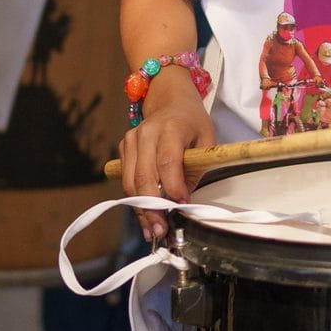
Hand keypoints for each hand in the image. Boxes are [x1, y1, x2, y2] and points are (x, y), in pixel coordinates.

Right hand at [120, 81, 215, 240]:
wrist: (170, 100)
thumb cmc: (191, 121)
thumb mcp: (206, 140)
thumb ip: (196, 168)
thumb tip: (184, 200)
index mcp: (170, 128)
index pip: (167, 162)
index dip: (173, 187)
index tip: (182, 205)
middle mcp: (146, 134)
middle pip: (145, 176)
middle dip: (153, 207)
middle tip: (162, 230)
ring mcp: (131, 141)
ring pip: (131, 182)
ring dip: (141, 209)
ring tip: (152, 230)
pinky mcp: (123, 149)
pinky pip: (127, 179)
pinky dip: (135, 200)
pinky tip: (145, 216)